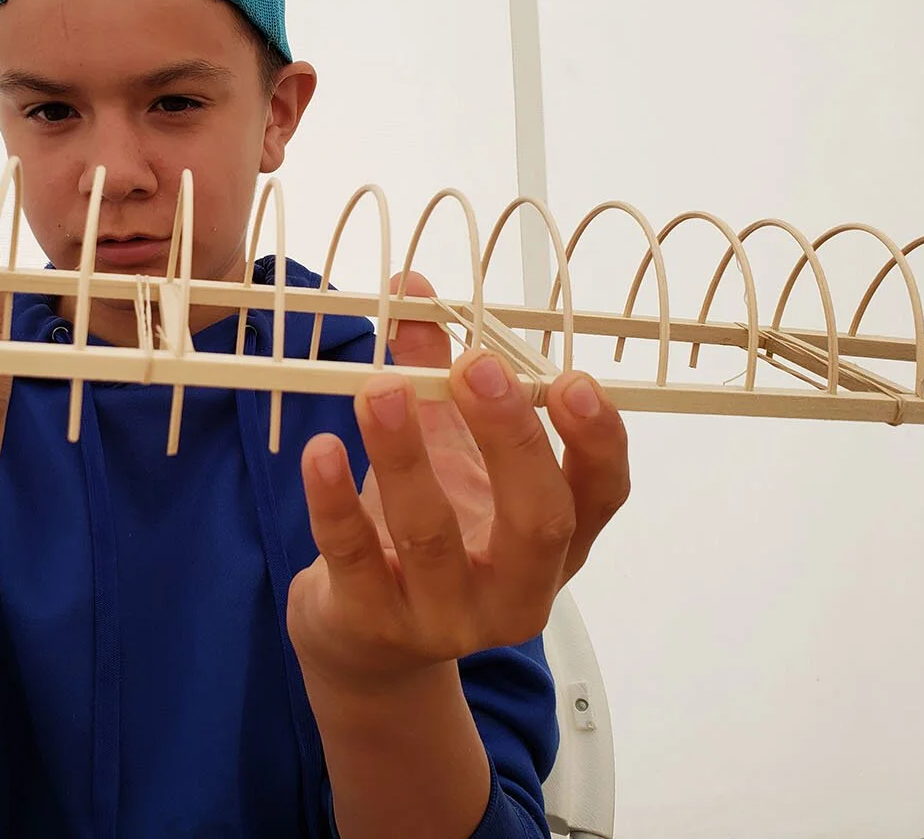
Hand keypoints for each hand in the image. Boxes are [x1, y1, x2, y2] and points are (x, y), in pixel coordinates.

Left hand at [286, 272, 629, 688]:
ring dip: (407, 455)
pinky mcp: (374, 621)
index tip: (573, 381)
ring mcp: (446, 615)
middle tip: (478, 368)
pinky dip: (335, 502)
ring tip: (380, 390)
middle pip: (539, 522)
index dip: (597, 442)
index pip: (601, 495)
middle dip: (511, 441)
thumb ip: (433, 371)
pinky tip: (321, 451)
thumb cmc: (425, 530)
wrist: (366, 636)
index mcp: (555, 541)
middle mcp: (515, 587)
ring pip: (434, 538)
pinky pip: (355, 558)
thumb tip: (411, 287)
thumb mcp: (443, 450)